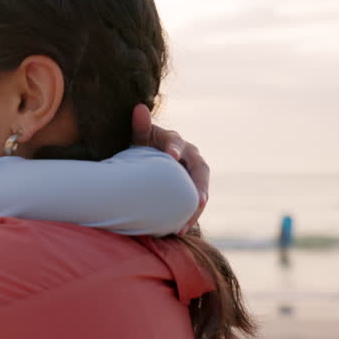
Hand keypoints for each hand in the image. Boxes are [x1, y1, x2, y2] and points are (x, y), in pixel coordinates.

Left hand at [131, 104, 208, 234]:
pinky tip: (179, 230)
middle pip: (199, 170)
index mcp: (173, 140)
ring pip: (200, 189)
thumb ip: (140, 126)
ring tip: (185, 224)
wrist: (147, 160)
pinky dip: (189, 215)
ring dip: (195, 208)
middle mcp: (189, 154)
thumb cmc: (141, 146)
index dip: (175, 148)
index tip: (171, 156)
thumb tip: (139, 107)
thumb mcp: (139, 137)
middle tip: (198, 202)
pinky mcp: (191, 188)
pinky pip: (193, 202)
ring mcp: (192, 172)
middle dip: (199, 187)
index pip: (175, 142)